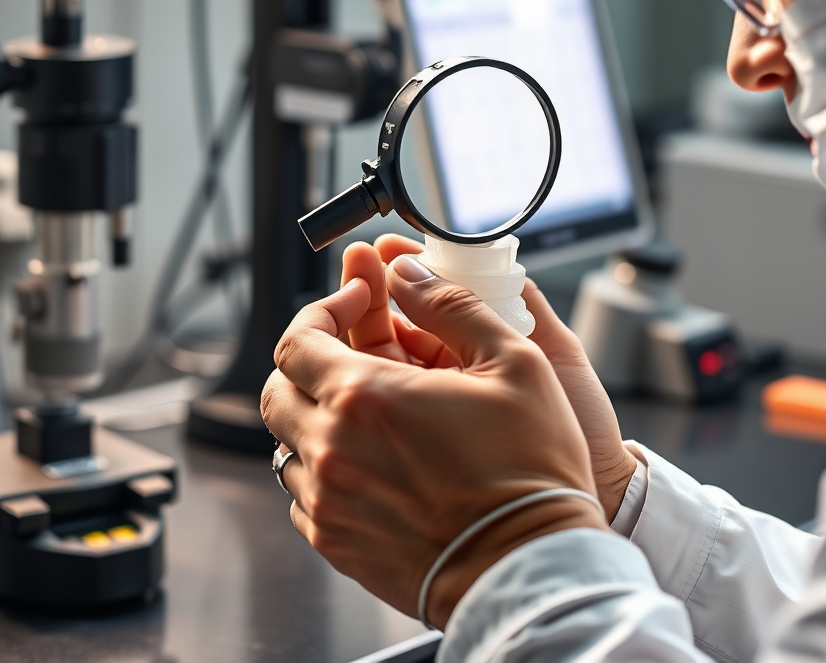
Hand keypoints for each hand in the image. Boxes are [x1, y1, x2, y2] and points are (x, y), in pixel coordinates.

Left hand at [260, 259, 605, 628]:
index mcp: (365, 398)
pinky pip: (304, 490)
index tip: (356, 299)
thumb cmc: (529, 470)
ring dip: (319, 408)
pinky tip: (374, 453)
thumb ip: (450, 305)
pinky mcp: (337, 542)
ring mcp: (329, 502)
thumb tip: (409, 271)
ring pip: (289, 439)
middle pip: (280, 386)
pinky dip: (327, 460)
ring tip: (371, 400)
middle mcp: (332, 450)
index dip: (323, 308)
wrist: (530, 569)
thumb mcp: (513, 360)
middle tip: (354, 343)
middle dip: (312, 354)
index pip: (298, 339)